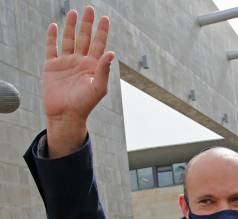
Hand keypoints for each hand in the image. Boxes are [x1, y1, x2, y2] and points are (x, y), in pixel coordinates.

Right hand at [43, 6, 113, 156]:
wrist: (66, 115)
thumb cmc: (85, 105)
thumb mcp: (98, 88)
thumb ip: (104, 70)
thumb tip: (112, 52)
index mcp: (93, 66)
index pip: (99, 44)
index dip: (102, 31)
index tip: (105, 18)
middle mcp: (80, 62)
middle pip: (84, 38)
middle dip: (87, 24)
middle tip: (90, 9)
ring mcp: (66, 63)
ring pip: (68, 40)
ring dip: (70, 26)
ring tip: (73, 12)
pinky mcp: (52, 66)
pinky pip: (51, 48)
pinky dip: (52, 37)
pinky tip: (54, 26)